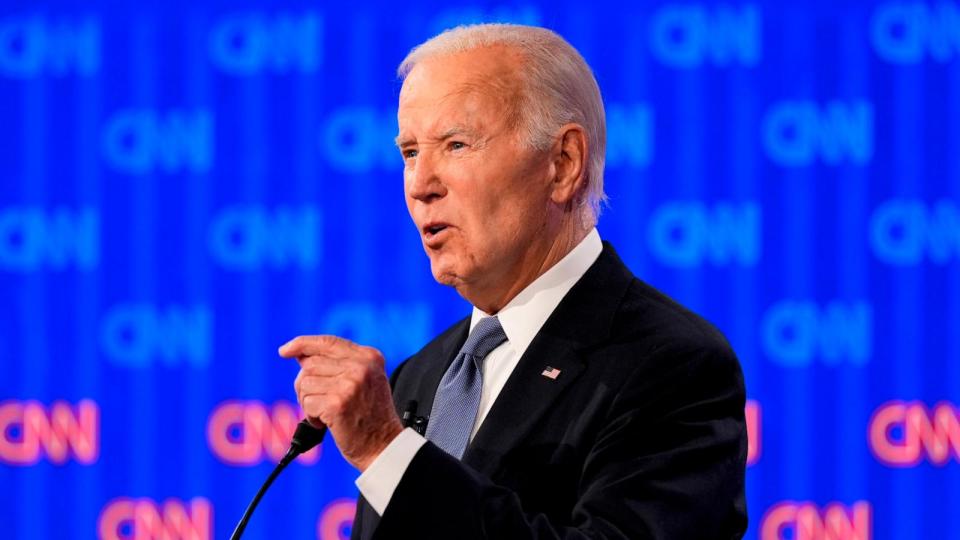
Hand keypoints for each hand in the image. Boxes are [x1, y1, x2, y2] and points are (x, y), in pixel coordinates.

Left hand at [279, 335, 403, 471]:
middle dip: (307, 385)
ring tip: (327, 414)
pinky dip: (311, 416)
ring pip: (305, 383)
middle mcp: (361, 366)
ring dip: (309, 402)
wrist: (383, 446)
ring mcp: (350, 384)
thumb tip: (300, 354)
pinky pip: (307, 403)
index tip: (285, 350)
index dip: (303, 344)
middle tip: (321, 403)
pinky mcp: (337, 404)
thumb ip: (337, 364)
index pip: (328, 342)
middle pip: (310, 364)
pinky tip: (327, 423)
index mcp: (369, 357)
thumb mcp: (364, 381)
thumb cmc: (371, 417)